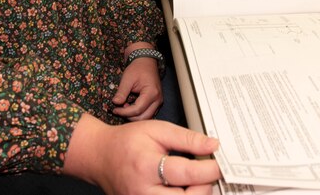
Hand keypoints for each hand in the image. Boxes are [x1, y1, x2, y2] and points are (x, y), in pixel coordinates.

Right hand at [64, 114, 220, 194]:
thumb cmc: (127, 142)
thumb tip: (212, 145)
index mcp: (147, 166)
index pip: (186, 174)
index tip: (219, 163)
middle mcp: (143, 192)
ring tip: (195, 182)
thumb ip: (186, 138)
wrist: (100, 157)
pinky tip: (182, 189)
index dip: (209, 169)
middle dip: (204, 188)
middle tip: (207, 174)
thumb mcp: (157, 130)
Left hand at [112, 55, 162, 120]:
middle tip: (118, 110)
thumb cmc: (137, 68)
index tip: (114, 109)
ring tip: (124, 107)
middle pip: (143, 117)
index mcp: (151, 93)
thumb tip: (115, 103)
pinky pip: (148, 113)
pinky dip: (138, 114)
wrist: (146, 61)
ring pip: (146, 117)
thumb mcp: (127, 78)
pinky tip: (130, 106)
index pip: (137, 110)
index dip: (124, 112)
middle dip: (129, 116)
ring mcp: (158, 102)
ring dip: (134, 116)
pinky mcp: (156, 102)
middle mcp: (157, 100)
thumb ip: (122, 92)